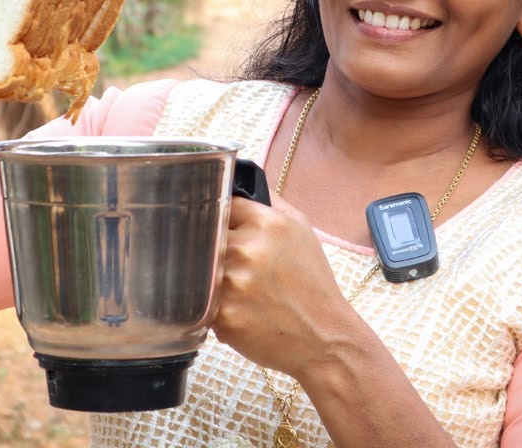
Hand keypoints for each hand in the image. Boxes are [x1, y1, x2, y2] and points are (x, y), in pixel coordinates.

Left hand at [211, 194, 352, 377]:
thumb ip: (270, 204)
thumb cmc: (312, 285)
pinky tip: (235, 309)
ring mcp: (233, 283)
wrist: (324, 337)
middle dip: (210, 249)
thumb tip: (240, 184)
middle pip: (203, 236)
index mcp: (267, 223)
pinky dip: (211, 306)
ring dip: (206, 278)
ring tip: (234, 288)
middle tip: (225, 262)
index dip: (220, 218)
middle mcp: (247, 249)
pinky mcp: (223, 315)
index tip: (220, 228)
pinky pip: (200, 302)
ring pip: (197, 270)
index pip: (221, 205)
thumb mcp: (302, 231)